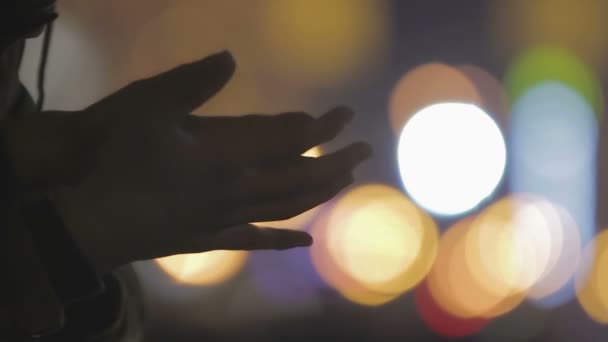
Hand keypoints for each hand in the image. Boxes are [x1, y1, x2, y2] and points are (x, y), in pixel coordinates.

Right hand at [48, 51, 371, 272]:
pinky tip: (304, 242)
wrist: (90, 222)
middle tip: (365, 152)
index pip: (289, 142)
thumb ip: (190, 83)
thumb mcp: (146, 109)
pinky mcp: (209, 238)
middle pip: (300, 179)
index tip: (347, 115)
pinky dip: (284, 240)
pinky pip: (256, 240)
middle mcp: (238, 192)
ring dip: (320, 194)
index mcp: (228, 160)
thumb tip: (231, 57)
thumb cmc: (115, 162)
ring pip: (287, 207)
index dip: (323, 128)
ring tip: (344, 183)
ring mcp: (226, 219)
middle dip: (336, 164)